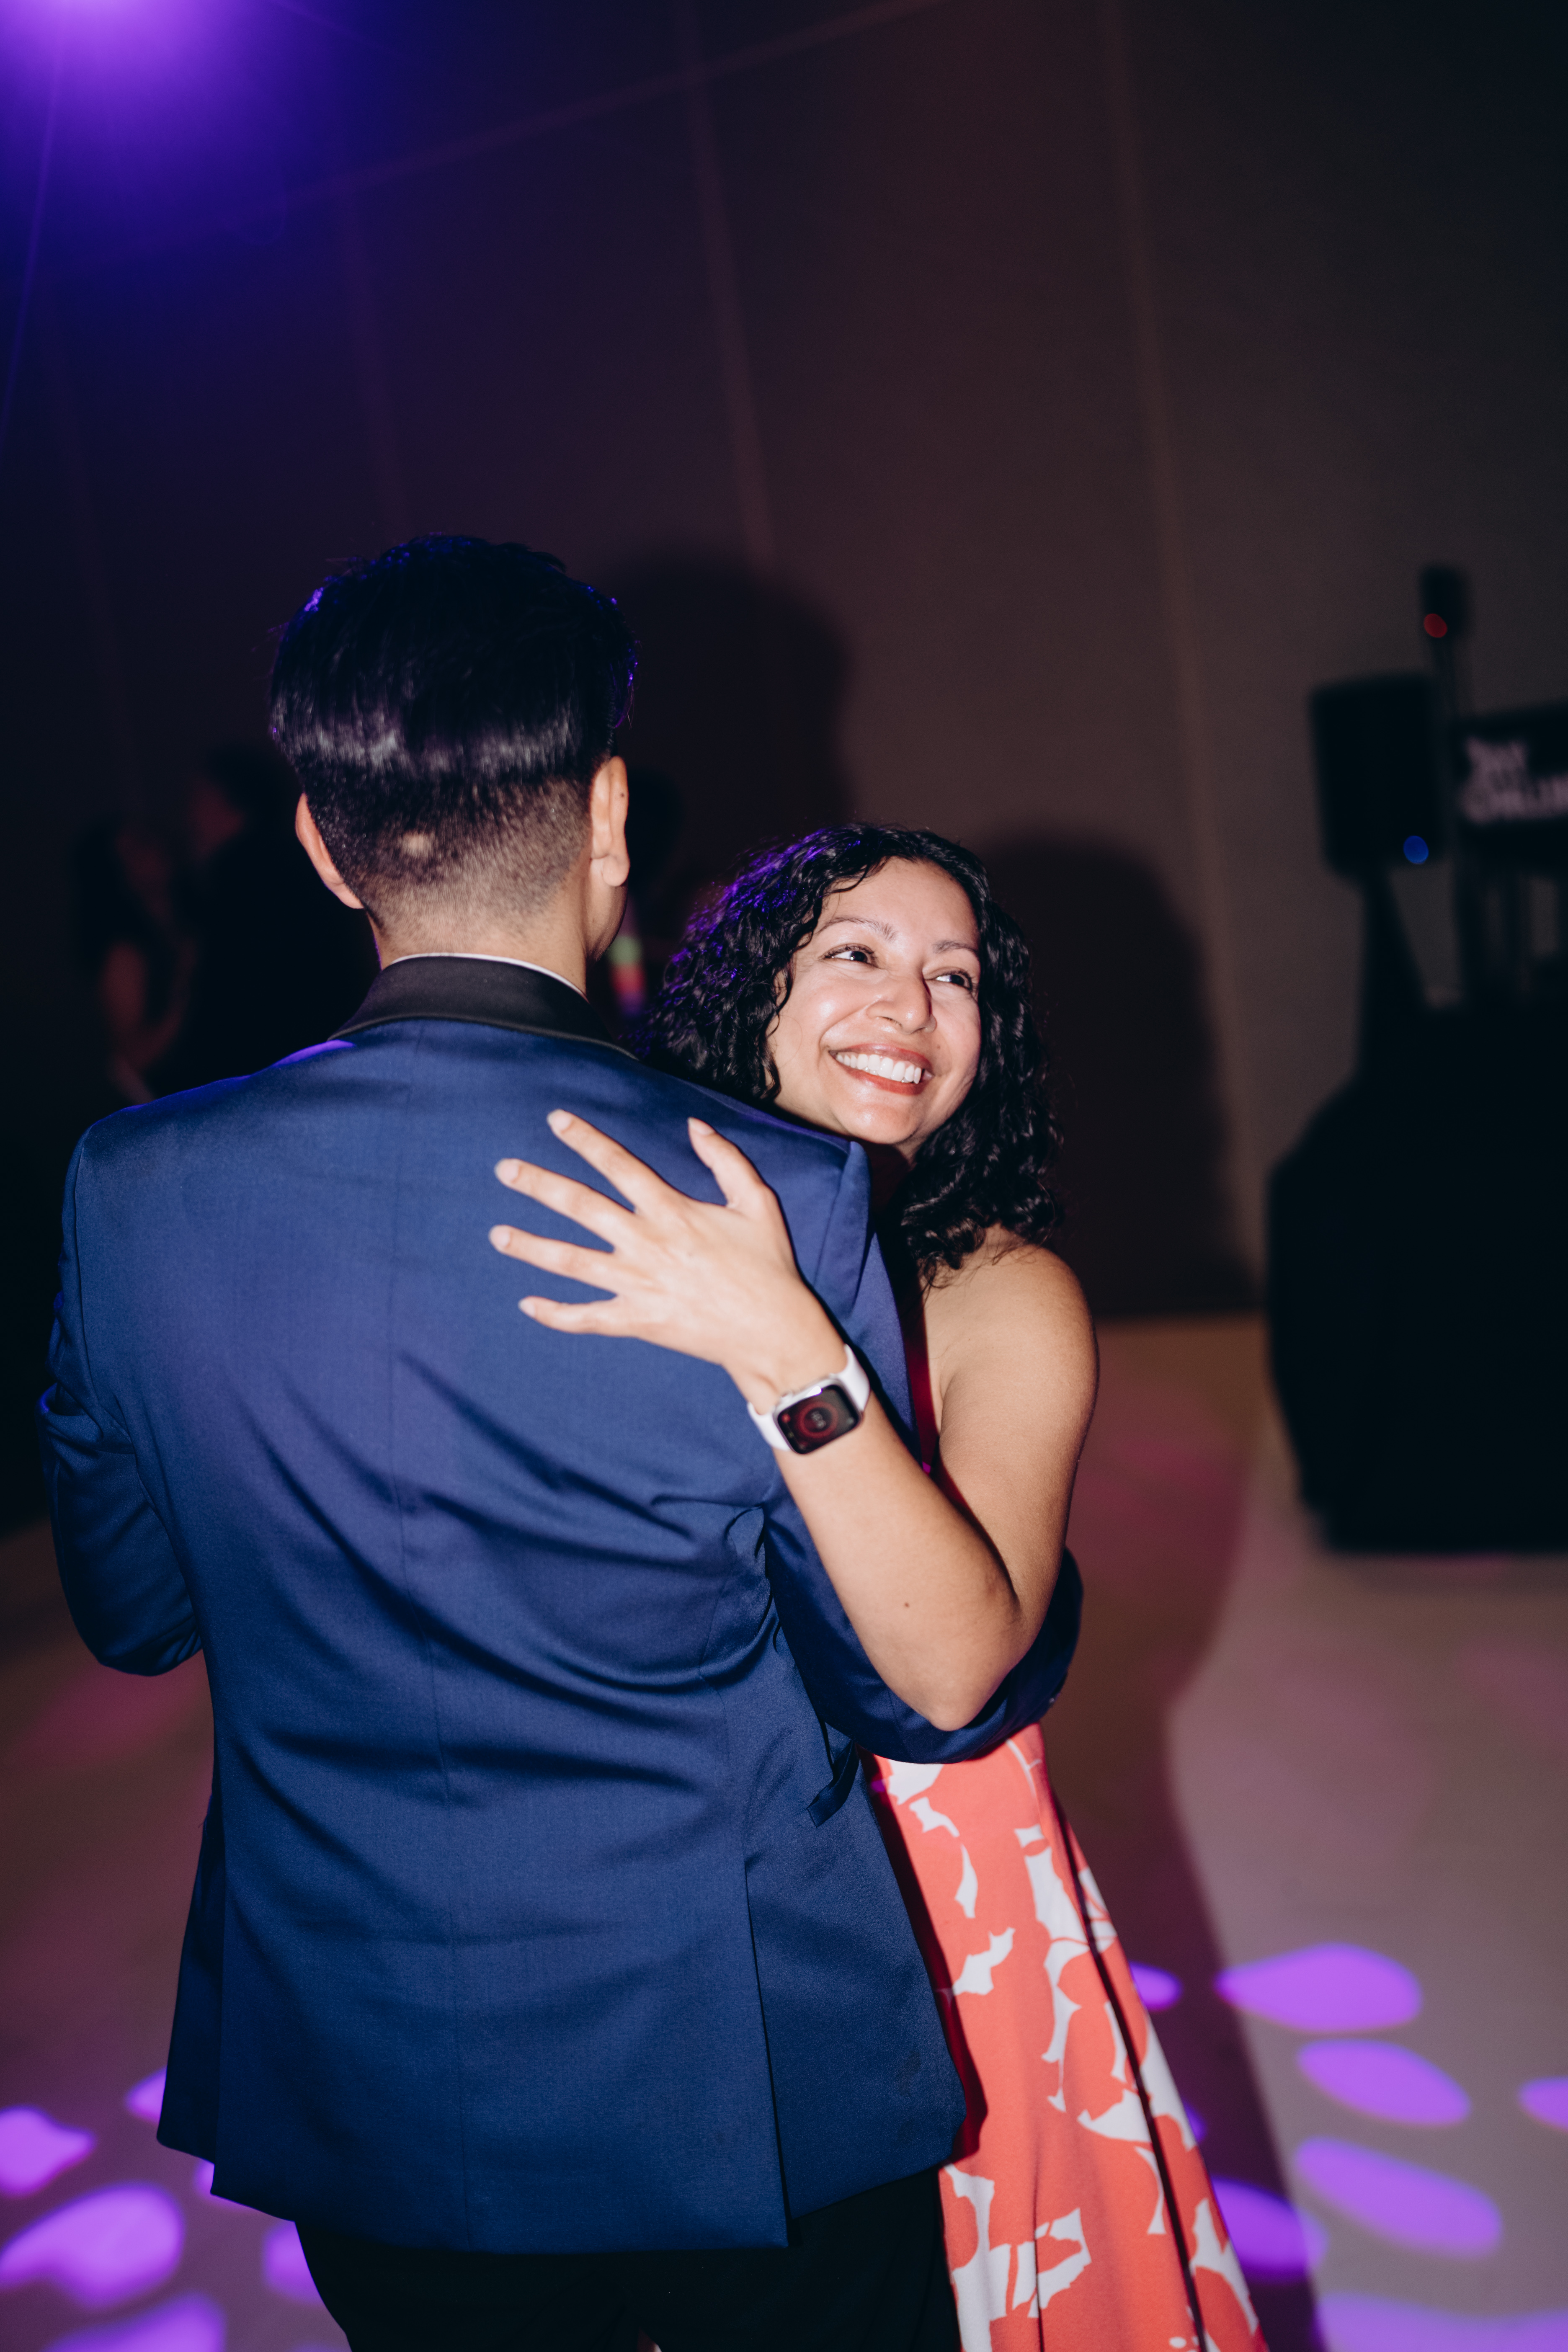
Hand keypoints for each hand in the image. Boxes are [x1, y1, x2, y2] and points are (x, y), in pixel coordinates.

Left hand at [489, 1112, 846, 1408]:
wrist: (773, 1331)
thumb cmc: (768, 1265)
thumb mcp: (757, 1203)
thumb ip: (726, 1160)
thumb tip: (695, 1125)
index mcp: (672, 1211)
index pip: (619, 1165)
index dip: (585, 1140)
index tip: (555, 1120)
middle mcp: (646, 1245)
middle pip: (580, 1208)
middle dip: (539, 1185)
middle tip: (505, 1169)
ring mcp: (637, 1285)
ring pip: (571, 1263)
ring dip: (531, 1247)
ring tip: (496, 1234)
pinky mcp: (637, 1321)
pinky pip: (586, 1318)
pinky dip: (555, 1314)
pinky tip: (527, 1305)